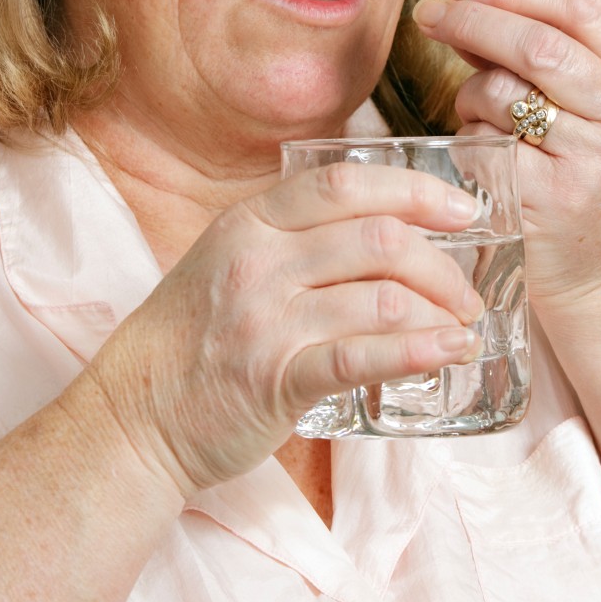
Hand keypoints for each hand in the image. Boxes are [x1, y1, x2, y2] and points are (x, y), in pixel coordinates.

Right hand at [85, 164, 486, 496]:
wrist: (133, 416)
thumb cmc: (191, 340)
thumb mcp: (229, 260)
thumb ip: (292, 237)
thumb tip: (386, 225)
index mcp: (250, 222)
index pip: (345, 185)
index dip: (415, 190)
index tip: (461, 209)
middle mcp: (258, 262)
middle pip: (377, 239)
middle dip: (440, 264)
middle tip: (466, 291)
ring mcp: (266, 321)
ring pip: (380, 298)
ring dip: (439, 313)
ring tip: (461, 329)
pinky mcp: (276, 380)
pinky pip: (362, 357)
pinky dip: (418, 352)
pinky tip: (448, 352)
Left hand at [411, 0, 600, 309]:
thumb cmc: (589, 171)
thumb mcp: (593, 102)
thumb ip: (541, 49)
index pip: (582, 4)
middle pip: (538, 43)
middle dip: (473, 20)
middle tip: (429, 12)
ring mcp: (595, 161)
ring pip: (502, 92)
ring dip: (472, 93)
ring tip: (481, 114)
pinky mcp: (551, 201)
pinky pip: (482, 144)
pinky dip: (469, 140)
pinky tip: (487, 159)